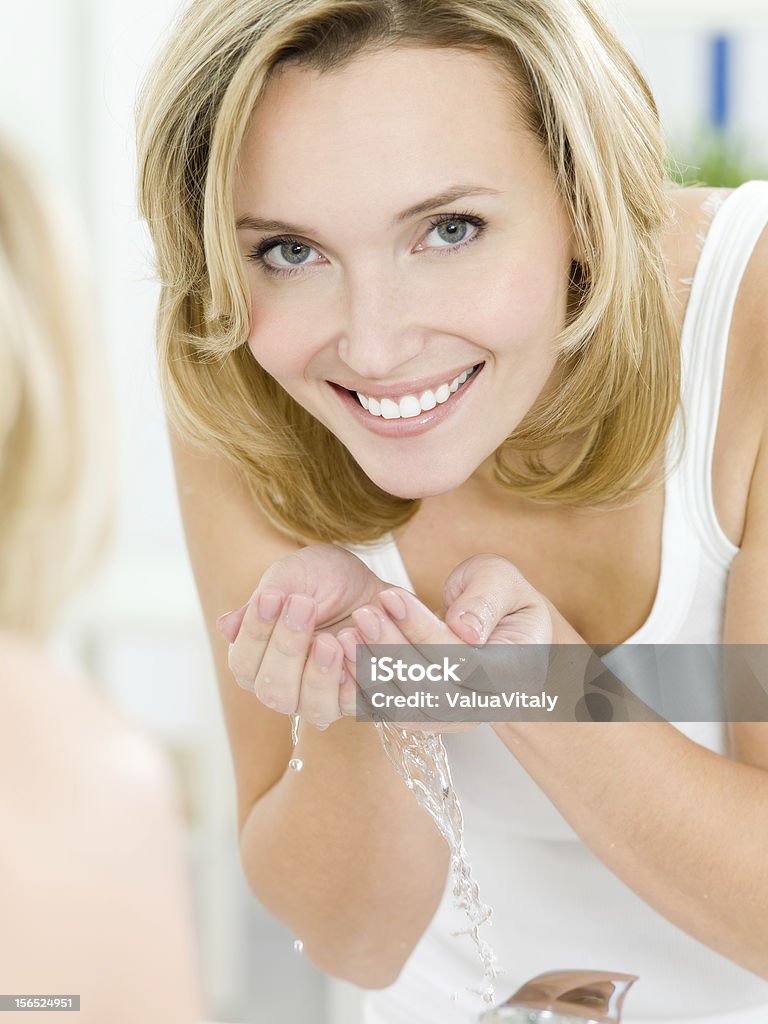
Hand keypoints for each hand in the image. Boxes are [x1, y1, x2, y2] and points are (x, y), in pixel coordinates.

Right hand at [215, 543, 386, 729]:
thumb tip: (226, 627)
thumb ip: (264, 600)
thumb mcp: (292, 577)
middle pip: (277, 693)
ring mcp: (324, 699)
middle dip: (288, 649)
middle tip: (304, 605)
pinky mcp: (360, 697)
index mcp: (258, 664)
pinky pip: (360, 701)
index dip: (256, 633)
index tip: (272, 596)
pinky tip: (358, 639)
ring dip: (323, 674)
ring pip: (318, 709)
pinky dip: (360, 671)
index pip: (245, 665)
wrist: (365, 579)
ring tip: (334, 636)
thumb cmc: (320, 580)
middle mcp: (287, 689)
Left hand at [344, 553, 552, 733]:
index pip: (465, 662)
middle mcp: (487, 705)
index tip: (392, 596)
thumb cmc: (500, 596)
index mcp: (515, 673)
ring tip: (348, 632)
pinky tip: (347, 656)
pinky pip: (394, 710)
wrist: (495, 622)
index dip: (425, 631)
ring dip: (374, 670)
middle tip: (363, 613)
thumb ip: (486, 600)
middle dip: (393, 650)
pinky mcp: (429, 717)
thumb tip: (464, 629)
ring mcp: (456, 717)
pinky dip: (368, 687)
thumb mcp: (501, 581)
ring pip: (410, 705)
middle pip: (434, 689)